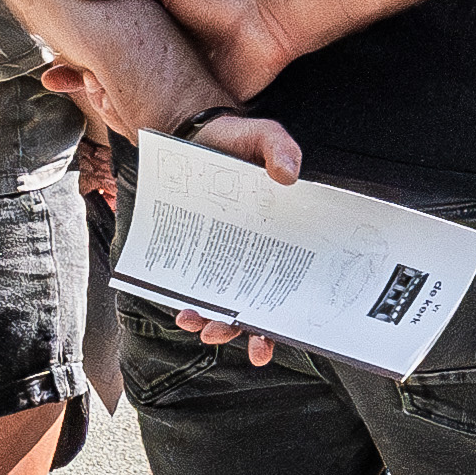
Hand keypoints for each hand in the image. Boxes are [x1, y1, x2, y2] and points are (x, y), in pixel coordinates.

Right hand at [74, 0, 291, 107]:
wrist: (268, 23)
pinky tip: (122, 119)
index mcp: (147, 35)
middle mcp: (156, 63)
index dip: (74, 61)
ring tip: (91, 93)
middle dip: (81, 84)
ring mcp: (174, 87)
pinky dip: (140, 123)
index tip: (52, 68)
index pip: (100, 49)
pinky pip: (161, 121)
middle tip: (59, 81)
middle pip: (109, 80)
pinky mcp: (193, 108)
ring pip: (130, 103)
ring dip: (106, 105)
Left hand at [94, 98, 313, 365]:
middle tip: (232, 337)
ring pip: (224, 303)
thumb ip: (278, 148)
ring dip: (215, 322)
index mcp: (281, 235)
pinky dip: (189, 302)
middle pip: (258, 305)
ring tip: (200, 324)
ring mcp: (223, 255)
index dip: (287, 318)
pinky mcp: (194, 250)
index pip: (291, 284)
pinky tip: (184, 309)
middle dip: (245, 330)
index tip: (274, 340)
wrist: (192, 135)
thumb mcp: (261, 135)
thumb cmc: (235, 139)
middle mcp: (254, 253)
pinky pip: (192, 285)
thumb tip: (288, 174)